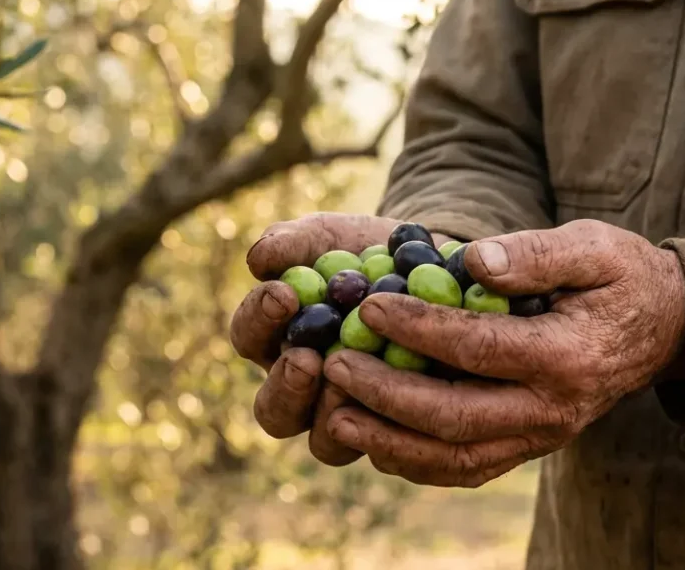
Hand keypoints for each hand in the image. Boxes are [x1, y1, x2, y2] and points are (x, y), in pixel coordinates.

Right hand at [230, 212, 452, 465]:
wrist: (435, 272)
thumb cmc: (366, 252)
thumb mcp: (331, 236)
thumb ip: (294, 243)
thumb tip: (260, 258)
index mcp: (276, 341)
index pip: (249, 337)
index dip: (259, 319)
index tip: (283, 293)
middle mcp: (306, 390)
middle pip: (275, 413)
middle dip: (286, 387)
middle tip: (306, 360)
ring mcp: (351, 418)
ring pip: (326, 443)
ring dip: (332, 414)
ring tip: (354, 381)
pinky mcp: (398, 432)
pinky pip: (389, 447)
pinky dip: (395, 424)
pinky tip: (413, 394)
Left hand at [320, 219, 684, 486]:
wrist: (663, 330)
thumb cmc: (621, 277)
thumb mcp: (593, 247)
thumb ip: (536, 254)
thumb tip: (474, 259)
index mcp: (568, 357)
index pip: (480, 348)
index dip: (420, 328)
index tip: (370, 304)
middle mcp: (553, 410)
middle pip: (456, 418)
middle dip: (387, 394)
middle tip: (335, 364)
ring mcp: (540, 437)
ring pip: (455, 459)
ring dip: (390, 443)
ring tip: (336, 416)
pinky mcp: (528, 448)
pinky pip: (465, 469)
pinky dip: (413, 462)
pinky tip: (371, 438)